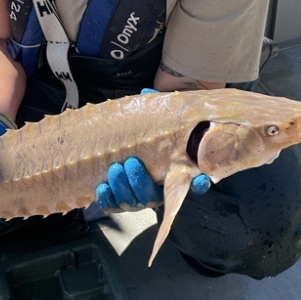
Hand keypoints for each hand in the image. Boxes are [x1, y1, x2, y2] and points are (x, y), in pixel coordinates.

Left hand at [94, 89, 211, 210]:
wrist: (123, 138)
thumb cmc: (149, 128)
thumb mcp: (155, 114)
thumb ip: (157, 106)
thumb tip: (146, 93)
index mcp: (176, 168)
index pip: (195, 181)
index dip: (198, 184)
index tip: (198, 181)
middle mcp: (160, 185)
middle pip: (155, 196)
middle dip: (141, 182)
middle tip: (131, 162)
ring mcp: (141, 194)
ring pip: (135, 201)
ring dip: (124, 188)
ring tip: (115, 169)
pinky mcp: (120, 198)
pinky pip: (114, 206)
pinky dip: (108, 198)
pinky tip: (102, 186)